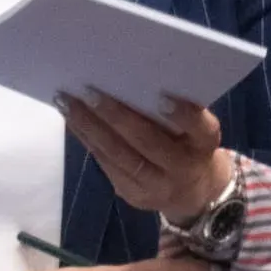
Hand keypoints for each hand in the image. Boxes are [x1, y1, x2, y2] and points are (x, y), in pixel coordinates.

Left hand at [58, 89, 231, 223]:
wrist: (194, 193)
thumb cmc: (188, 142)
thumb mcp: (194, 128)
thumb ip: (175, 109)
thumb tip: (130, 75)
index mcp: (204, 144)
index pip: (201, 129)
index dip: (184, 114)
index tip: (162, 97)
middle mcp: (183, 168)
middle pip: (147, 142)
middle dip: (115, 116)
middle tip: (88, 91)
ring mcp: (156, 186)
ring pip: (118, 155)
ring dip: (89, 127)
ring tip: (67, 102)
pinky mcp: (133, 195)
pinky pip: (106, 164)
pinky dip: (87, 139)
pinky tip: (72, 120)